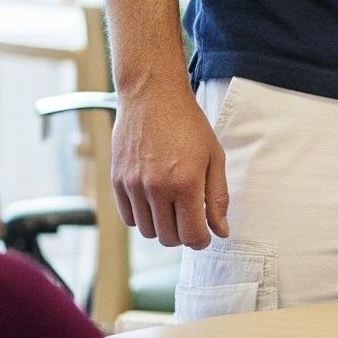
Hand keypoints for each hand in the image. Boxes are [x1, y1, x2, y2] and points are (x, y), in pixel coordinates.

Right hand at [111, 85, 229, 248]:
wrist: (152, 96)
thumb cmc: (188, 124)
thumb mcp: (214, 157)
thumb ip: (218, 197)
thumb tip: (220, 231)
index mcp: (186, 183)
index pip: (192, 235)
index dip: (201, 241)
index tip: (205, 235)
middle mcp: (157, 188)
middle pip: (168, 238)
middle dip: (183, 235)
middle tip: (190, 220)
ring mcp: (133, 185)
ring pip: (147, 231)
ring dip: (162, 227)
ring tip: (173, 208)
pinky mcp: (117, 181)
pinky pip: (128, 218)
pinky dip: (142, 217)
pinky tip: (154, 202)